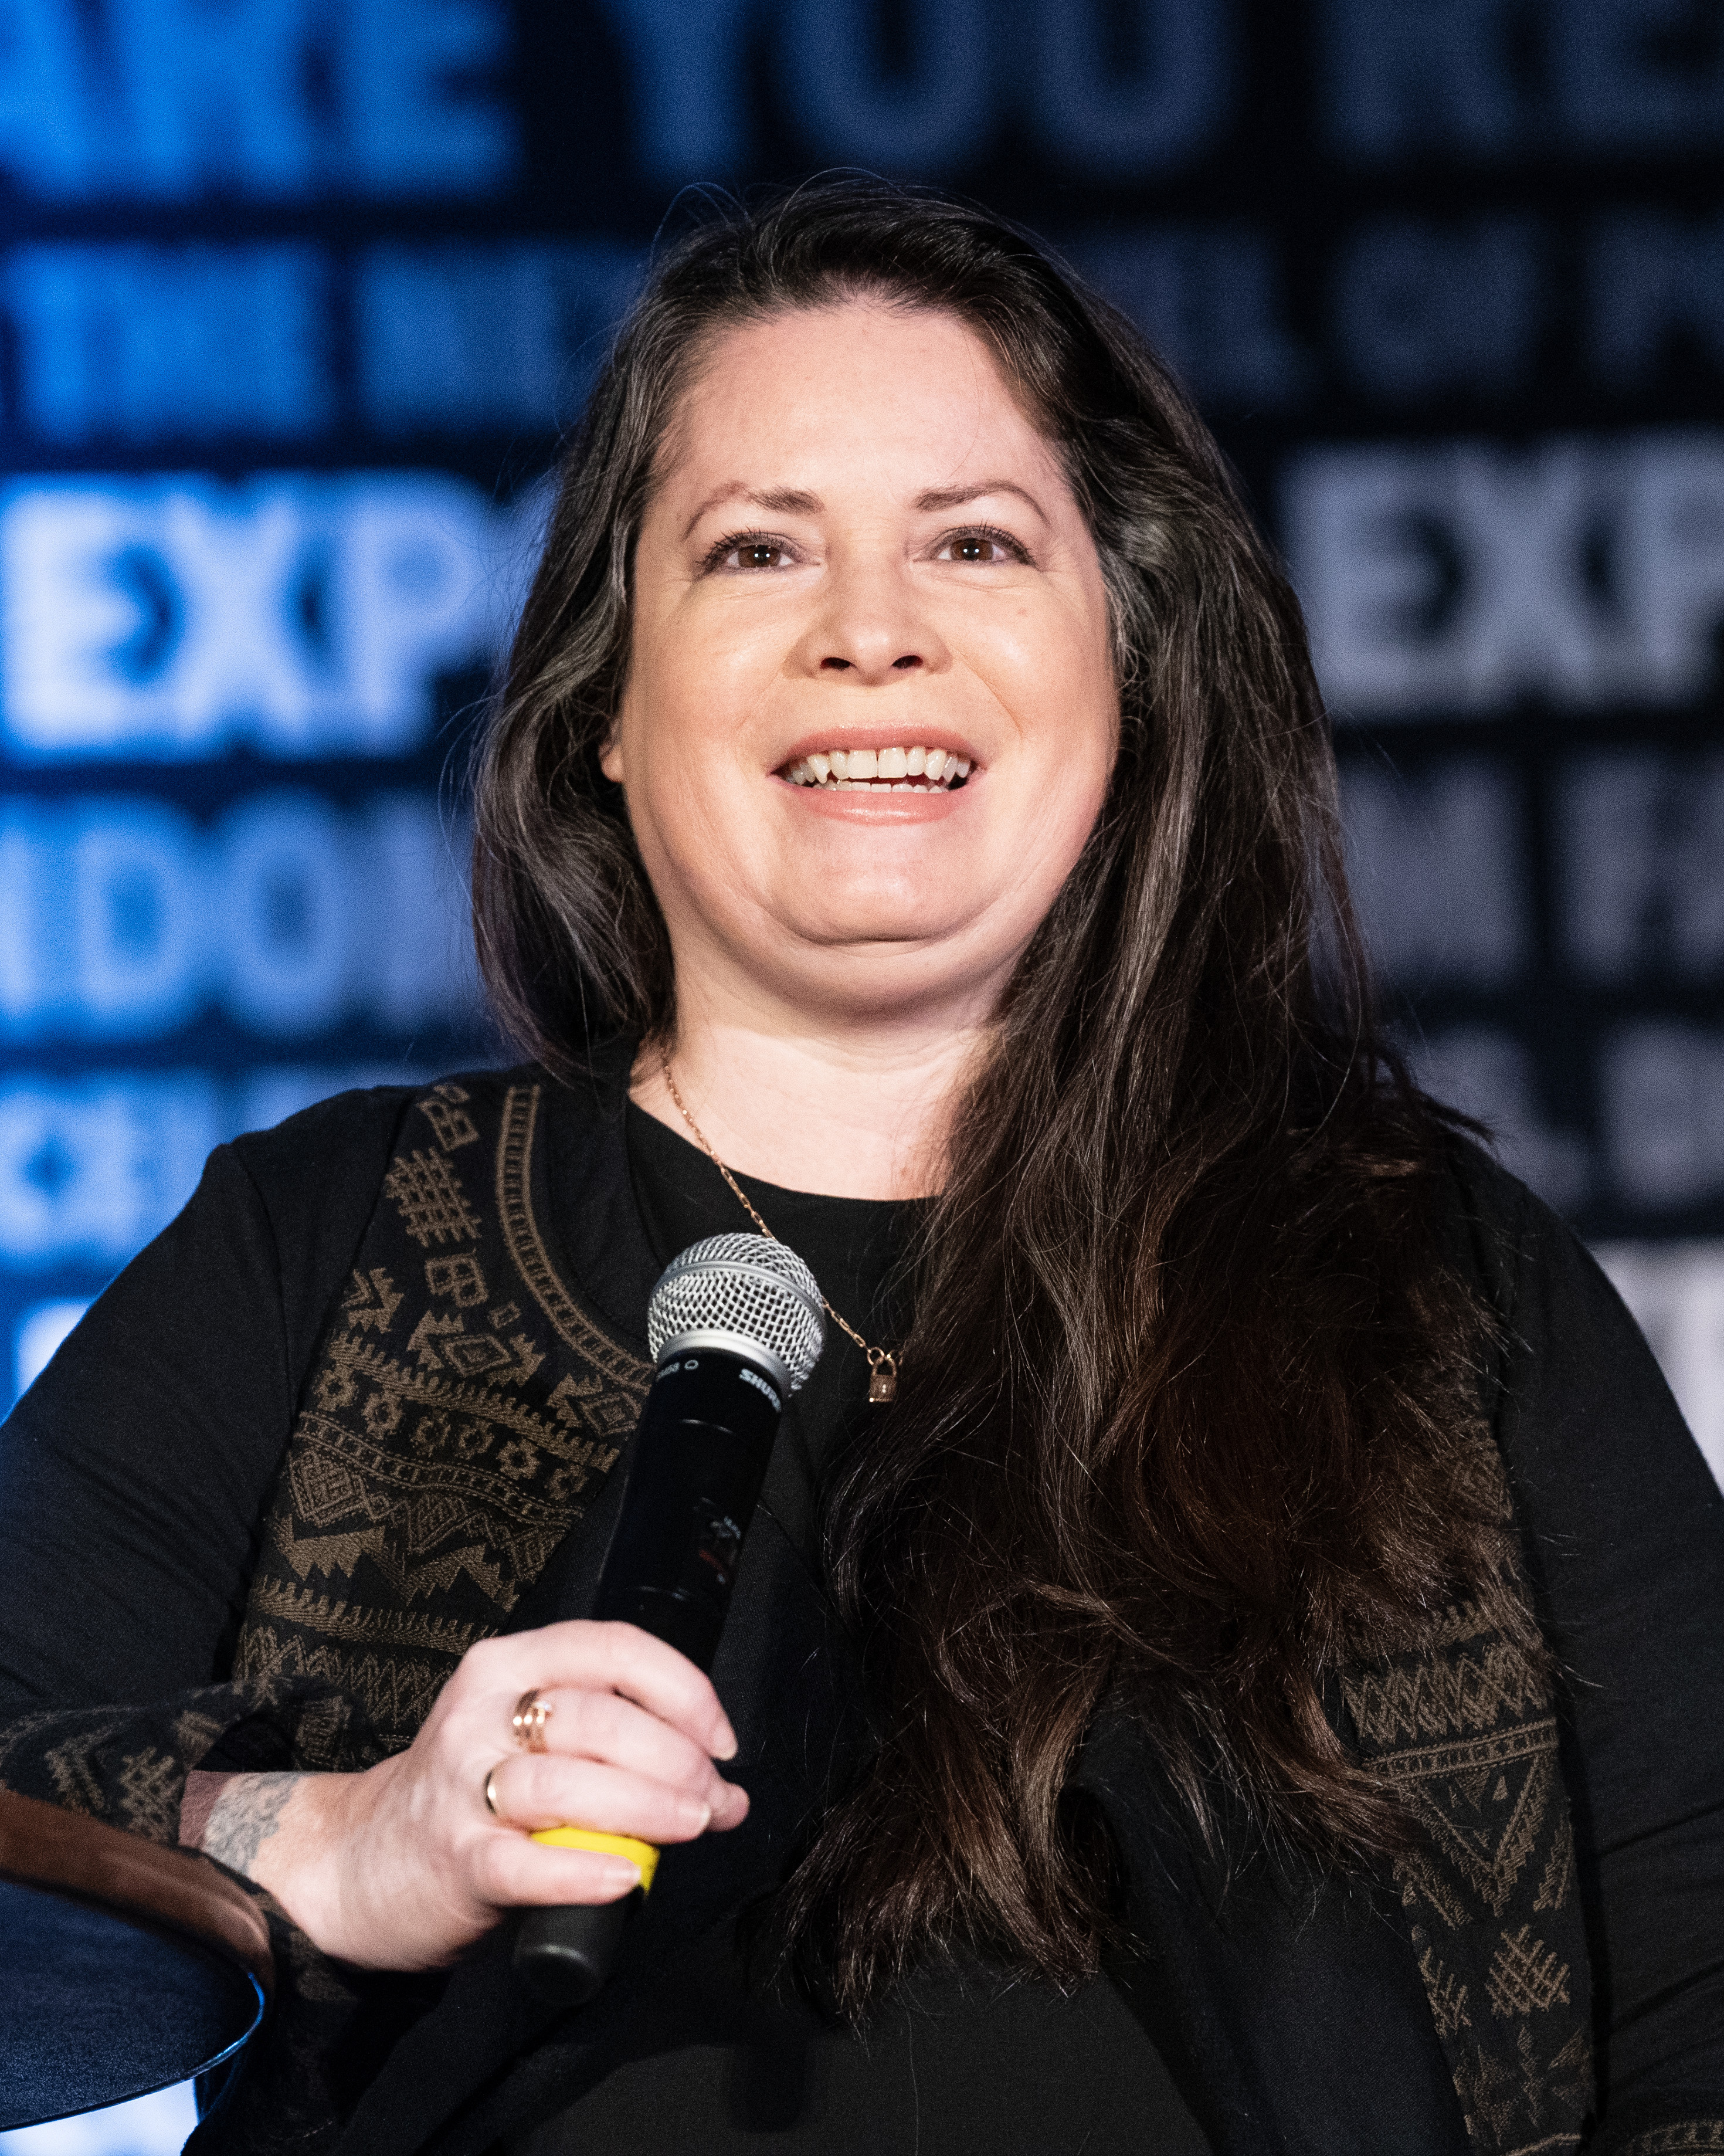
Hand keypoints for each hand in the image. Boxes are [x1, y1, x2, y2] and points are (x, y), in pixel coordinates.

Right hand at [187, 1620, 747, 1969]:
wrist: (357, 1863)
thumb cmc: (469, 1796)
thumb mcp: (531, 1742)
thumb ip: (618, 1750)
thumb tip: (725, 1790)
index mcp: (509, 1665)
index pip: (613, 1648)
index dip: (684, 1690)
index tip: (722, 1740)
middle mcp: (481, 1712)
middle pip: (599, 1716)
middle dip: (676, 1758)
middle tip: (713, 1799)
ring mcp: (461, 1784)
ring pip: (567, 1779)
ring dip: (646, 1805)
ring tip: (690, 1826)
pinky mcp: (452, 1857)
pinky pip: (525, 1862)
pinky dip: (584, 1869)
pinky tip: (625, 1879)